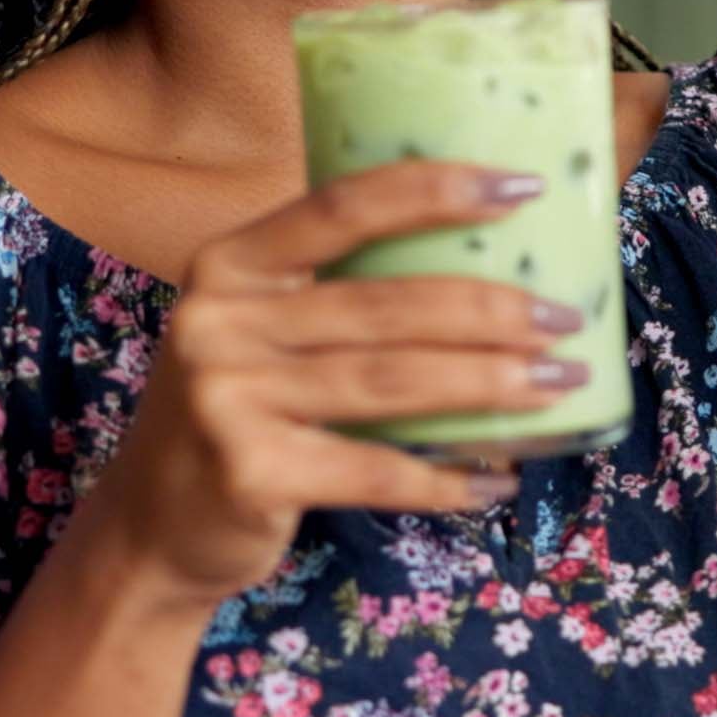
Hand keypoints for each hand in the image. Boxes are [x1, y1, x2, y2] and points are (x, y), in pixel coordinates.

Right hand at [68, 160, 592, 613]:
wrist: (150, 528)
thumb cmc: (234, 412)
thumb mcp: (256, 332)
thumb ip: (332, 294)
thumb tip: (485, 264)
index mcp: (229, 265)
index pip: (342, 206)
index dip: (434, 191)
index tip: (521, 187)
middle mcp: (220, 322)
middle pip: (385, 303)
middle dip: (492, 308)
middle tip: (566, 320)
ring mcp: (229, 399)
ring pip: (392, 383)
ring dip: (490, 385)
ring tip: (557, 386)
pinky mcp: (251, 474)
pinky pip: (376, 472)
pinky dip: (446, 480)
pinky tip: (498, 480)